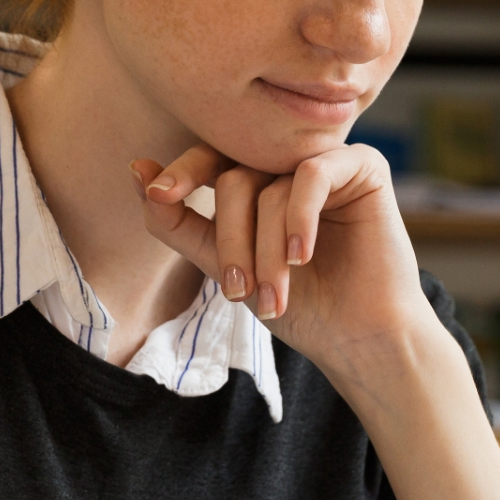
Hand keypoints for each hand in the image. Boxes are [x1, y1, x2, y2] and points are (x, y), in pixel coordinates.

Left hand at [131, 143, 439, 383]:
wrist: (360, 338)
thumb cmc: (299, 305)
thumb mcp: (225, 267)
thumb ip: (180, 223)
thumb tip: (136, 170)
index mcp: (257, 180)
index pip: (210, 161)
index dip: (181, 174)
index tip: (158, 193)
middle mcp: (289, 164)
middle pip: (234, 179)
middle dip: (230, 241)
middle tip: (236, 290)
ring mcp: (326, 162)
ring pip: (269, 188)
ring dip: (266, 251)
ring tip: (275, 296)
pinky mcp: (363, 166)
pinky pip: (311, 175)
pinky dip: (299, 219)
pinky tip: (303, 256)